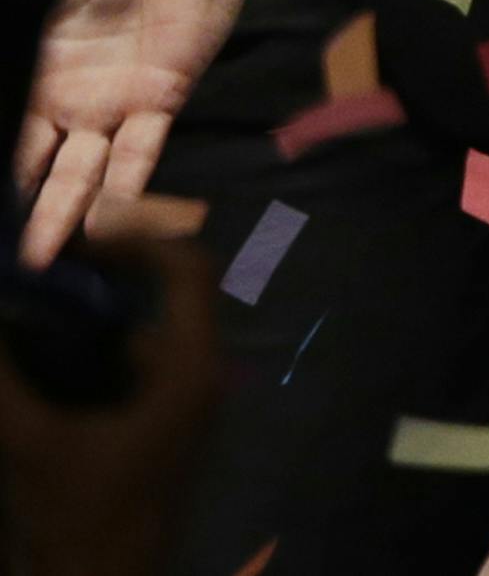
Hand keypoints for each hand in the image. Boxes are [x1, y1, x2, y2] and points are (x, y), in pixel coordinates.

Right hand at [0, 224, 220, 575]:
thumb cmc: (76, 523)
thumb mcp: (31, 446)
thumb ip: (4, 378)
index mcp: (190, 372)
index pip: (187, 269)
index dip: (135, 238)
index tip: (76, 237)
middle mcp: (198, 377)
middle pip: (165, 292)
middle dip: (107, 270)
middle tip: (47, 262)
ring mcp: (183, 402)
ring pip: (145, 327)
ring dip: (97, 307)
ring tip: (40, 294)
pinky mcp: (161, 424)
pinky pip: (137, 361)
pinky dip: (97, 343)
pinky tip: (47, 345)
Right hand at [16, 0, 271, 267]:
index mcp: (27, 56)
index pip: (1, 117)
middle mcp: (61, 91)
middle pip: (25, 160)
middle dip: (9, 198)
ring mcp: (111, 98)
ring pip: (76, 172)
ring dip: (56, 214)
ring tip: (34, 259)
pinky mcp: (162, 93)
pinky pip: (142, 146)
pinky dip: (125, 180)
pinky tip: (106, 215)